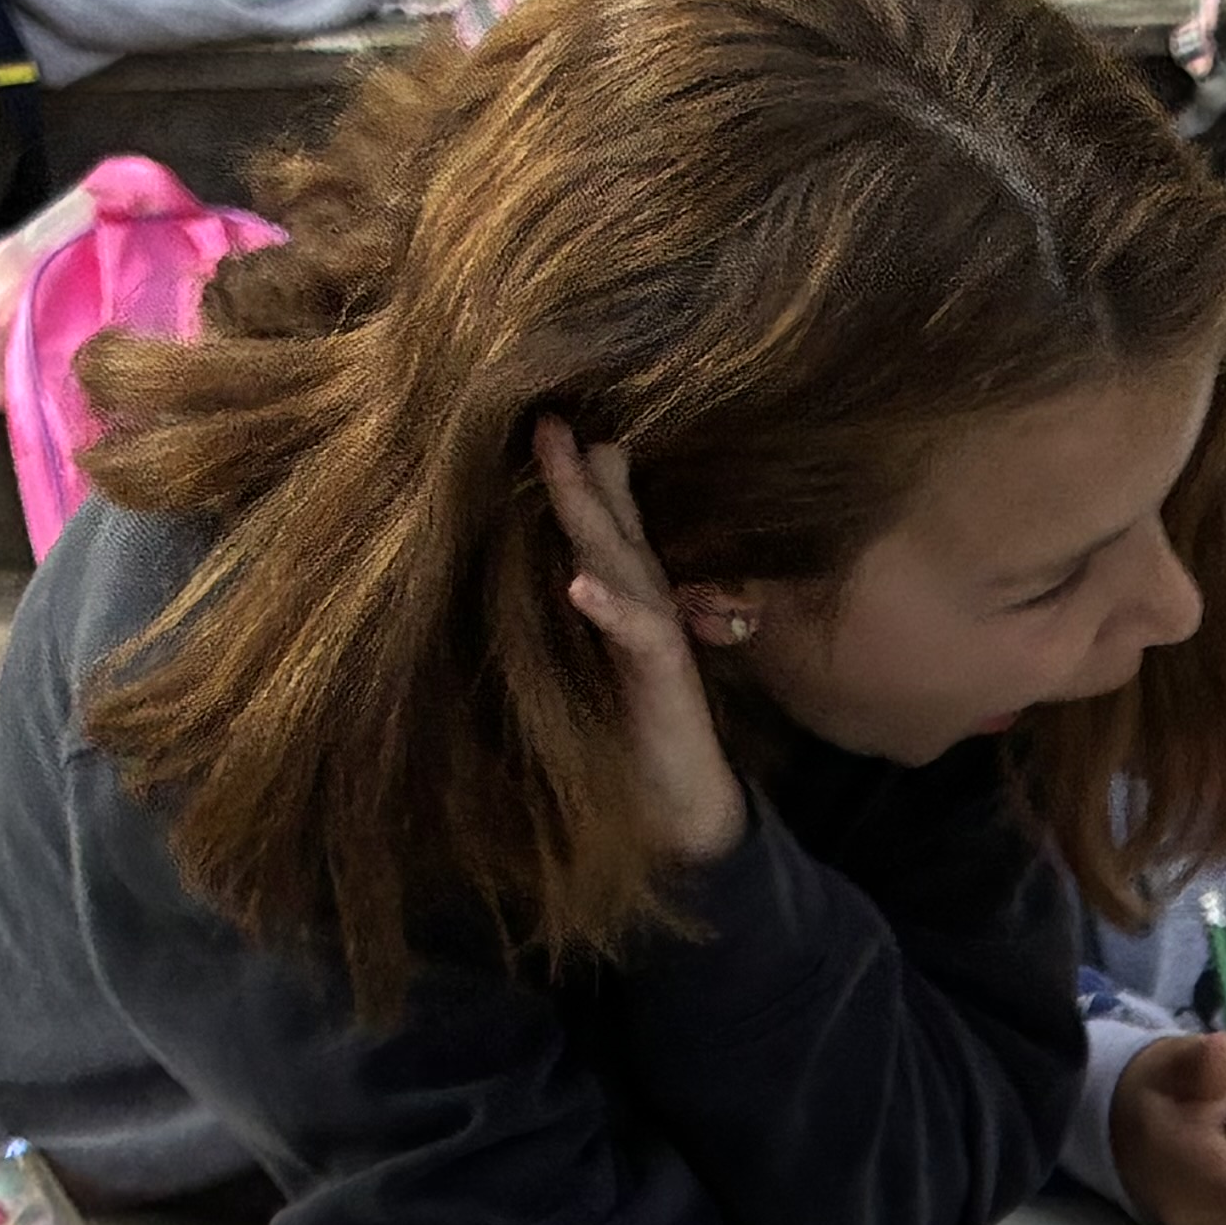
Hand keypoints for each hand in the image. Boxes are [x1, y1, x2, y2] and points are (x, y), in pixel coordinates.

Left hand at [536, 417, 750, 868]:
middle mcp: (643, 608)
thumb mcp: (591, 666)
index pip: (600, 524)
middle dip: (576, 469)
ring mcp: (656, 639)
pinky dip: (611, 609)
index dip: (572, 475)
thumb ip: (579, 619)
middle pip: (609, 525)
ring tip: (563, 456)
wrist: (686, 812)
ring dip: (591, 510)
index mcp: (622, 602)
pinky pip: (640, 636)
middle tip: (546, 411)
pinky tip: (581, 583)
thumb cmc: (632, 741)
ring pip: (622, 561)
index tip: (539, 419)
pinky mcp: (664, 681)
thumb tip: (547, 574)